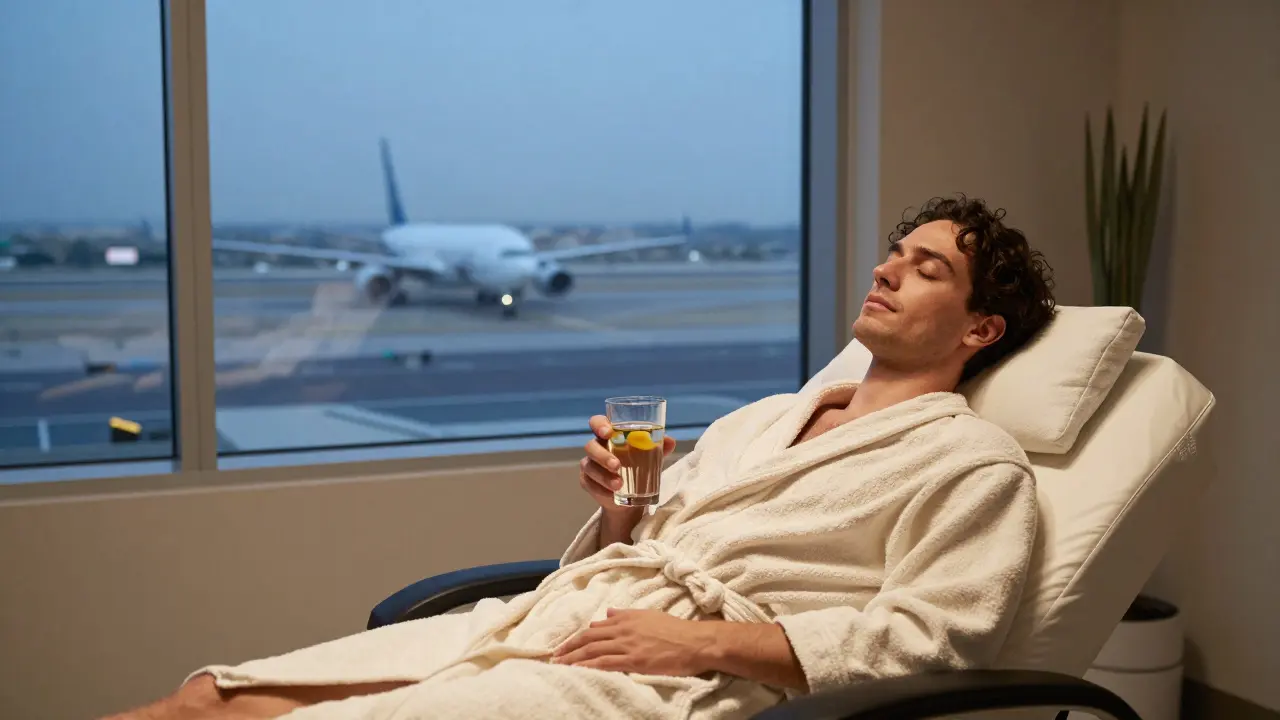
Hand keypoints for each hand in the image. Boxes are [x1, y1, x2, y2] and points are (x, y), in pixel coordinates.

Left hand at [552, 609, 715, 676]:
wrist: (695, 641)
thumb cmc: (676, 630)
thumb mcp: (648, 616)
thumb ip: (626, 614)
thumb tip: (608, 612)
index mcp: (626, 618)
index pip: (595, 627)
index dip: (578, 636)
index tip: (565, 644)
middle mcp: (623, 628)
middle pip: (588, 637)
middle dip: (568, 646)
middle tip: (552, 656)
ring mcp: (628, 644)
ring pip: (593, 650)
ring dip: (572, 657)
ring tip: (558, 665)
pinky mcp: (634, 660)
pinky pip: (605, 663)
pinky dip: (588, 666)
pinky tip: (577, 670)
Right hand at [579, 415, 676, 511]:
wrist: (632, 495)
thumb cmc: (640, 466)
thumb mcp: (652, 457)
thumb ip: (660, 447)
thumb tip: (670, 441)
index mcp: (610, 435)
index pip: (597, 422)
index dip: (599, 424)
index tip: (608, 432)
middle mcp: (596, 447)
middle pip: (591, 446)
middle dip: (602, 455)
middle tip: (617, 465)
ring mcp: (589, 465)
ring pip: (589, 467)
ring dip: (604, 476)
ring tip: (619, 485)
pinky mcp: (587, 481)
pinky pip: (590, 484)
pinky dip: (601, 490)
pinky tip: (612, 494)